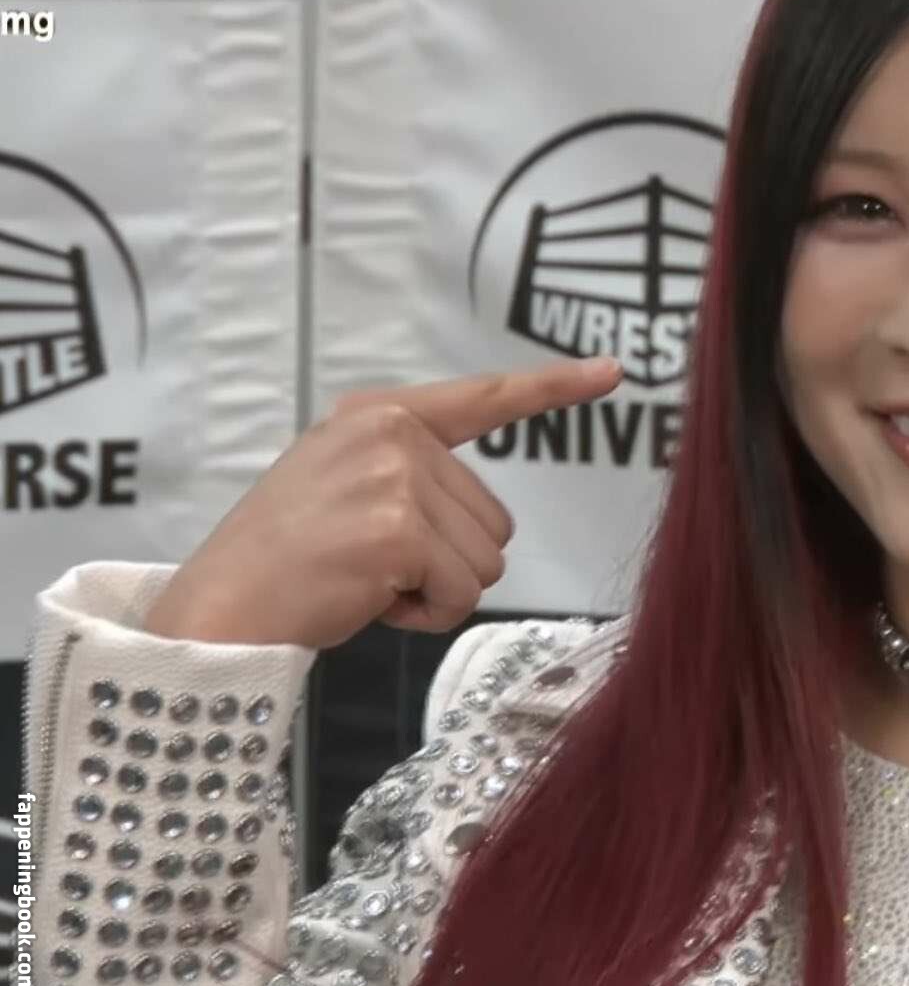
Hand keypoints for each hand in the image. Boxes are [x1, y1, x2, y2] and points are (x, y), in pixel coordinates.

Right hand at [142, 356, 624, 648]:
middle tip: (372, 564)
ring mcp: (396, 478)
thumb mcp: (342, 483)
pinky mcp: (399, 530)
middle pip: (494, 517)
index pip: (484, 397)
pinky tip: (369, 601)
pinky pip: (462, 592)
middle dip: (446, 559)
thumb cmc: (286, 561)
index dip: (554, 387)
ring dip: (437, 590)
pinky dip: (425, 615)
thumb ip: (409, 472)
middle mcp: (391, 434)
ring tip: (366, 581)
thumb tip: (484, 517)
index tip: (612, 371)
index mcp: (378, 414)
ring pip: (486, 559)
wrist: (219, 610)